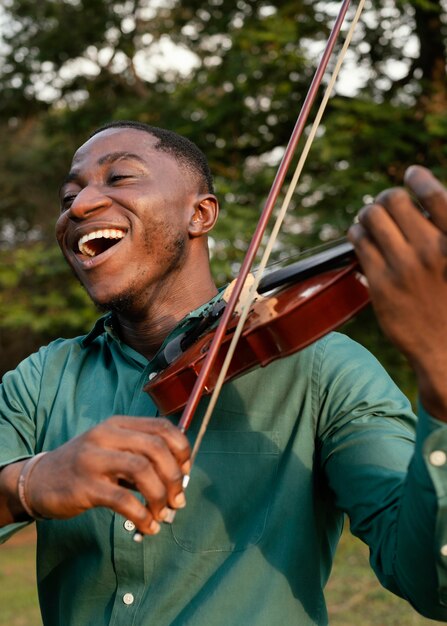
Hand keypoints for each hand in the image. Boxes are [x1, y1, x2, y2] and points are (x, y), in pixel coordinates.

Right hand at [24, 416, 190, 534]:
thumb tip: (180, 476)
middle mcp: (106, 436)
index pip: (161, 426)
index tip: (186, 470)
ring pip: (142, 470)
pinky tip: (147, 527)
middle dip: (175, 476)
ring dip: (160, 496)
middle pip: (156, 448)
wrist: (40, 480)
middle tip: (178, 499)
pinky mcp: (85, 486)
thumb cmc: (85, 466)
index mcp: (118, 424)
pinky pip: (123, 500)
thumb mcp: (112, 448)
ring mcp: (94, 459)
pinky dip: (142, 516)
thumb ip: (141, 455)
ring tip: (164, 514)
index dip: (181, 449)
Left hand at [348, 166, 446, 418]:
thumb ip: (443, 230)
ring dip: (368, 212)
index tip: (411, 174)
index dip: (419, 178)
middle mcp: (432, 251)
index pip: (434, 194)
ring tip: (370, 218)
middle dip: (387, 197)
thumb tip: (423, 201)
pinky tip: (361, 237)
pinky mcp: (380, 284)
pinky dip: (357, 233)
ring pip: (371, 217)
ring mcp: (404, 268)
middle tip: (386, 202)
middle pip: (394, 201)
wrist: (446, 349)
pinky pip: (359, 242)